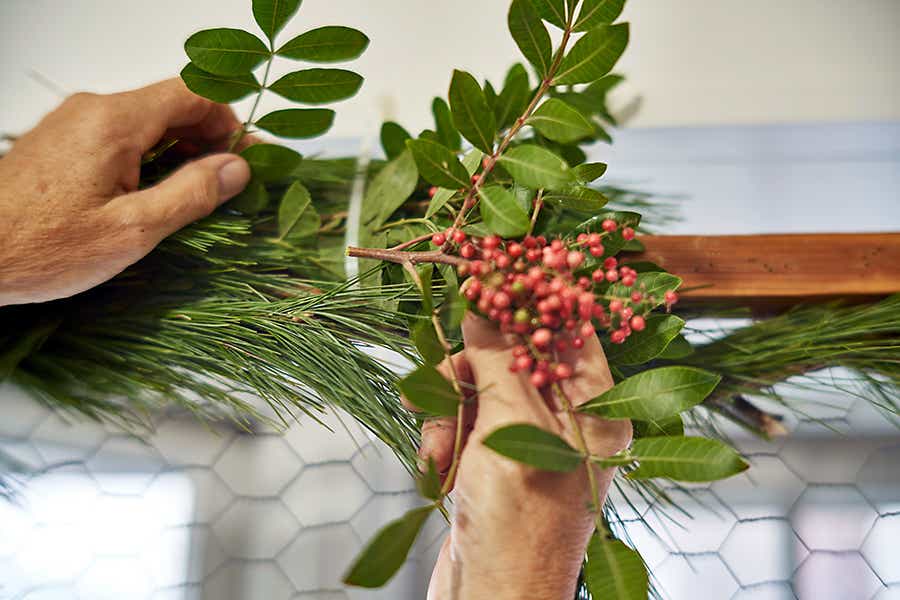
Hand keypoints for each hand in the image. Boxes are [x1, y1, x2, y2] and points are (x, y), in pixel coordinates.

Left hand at [0, 78, 251, 305]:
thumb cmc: (44, 247)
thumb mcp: (132, 230)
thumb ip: (191, 193)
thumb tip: (236, 168)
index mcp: (114, 122)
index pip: (192, 93)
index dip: (230, 121)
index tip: (249, 157)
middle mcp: (93, 111)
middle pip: (172, 105)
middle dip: (211, 137)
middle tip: (235, 180)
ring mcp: (75, 125)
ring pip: (148, 122)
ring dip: (183, 149)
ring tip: (203, 193)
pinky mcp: (63, 144)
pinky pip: (123, 137)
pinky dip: (153, 157)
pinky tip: (160, 193)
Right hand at [410, 314, 631, 599]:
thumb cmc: (517, 521)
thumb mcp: (510, 426)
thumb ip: (499, 358)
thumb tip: (485, 304)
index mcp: (595, 408)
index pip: (568, 328)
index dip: (527, 300)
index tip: (483, 280)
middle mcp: (568, 421)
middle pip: (512, 355)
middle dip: (467, 372)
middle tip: (433, 385)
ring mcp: (529, 442)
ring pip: (479, 388)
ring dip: (447, 412)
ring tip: (437, 451)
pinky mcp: (495, 462)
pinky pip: (464, 423)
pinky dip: (443, 439)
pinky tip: (436, 471)